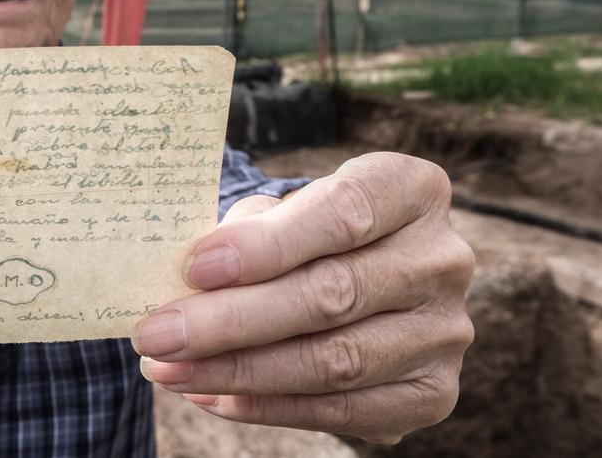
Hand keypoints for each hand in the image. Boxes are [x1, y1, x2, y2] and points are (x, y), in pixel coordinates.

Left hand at [134, 152, 474, 443]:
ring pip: (335, 361)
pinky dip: (267, 407)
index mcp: (412, 189)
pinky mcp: (432, 393)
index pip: (344, 212)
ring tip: (169, 370)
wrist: (356, 272)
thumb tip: (186, 280)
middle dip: (231, 320)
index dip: (266, 244)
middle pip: (333, 294)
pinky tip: (210, 395)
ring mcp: (445, 331)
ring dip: (239, 371)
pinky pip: (342, 411)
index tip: (193, 268)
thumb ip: (245, 234)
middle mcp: (442, 259)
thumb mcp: (278, 209)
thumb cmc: (301, 231)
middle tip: (157, 334)